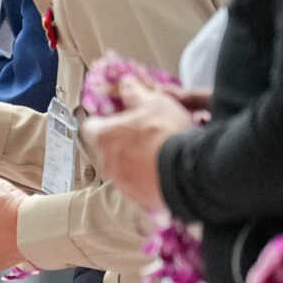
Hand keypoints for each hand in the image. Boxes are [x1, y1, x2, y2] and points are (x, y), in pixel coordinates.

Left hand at [84, 90, 195, 210]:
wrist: (190, 172)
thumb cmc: (168, 134)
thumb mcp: (154, 103)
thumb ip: (135, 92)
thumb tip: (126, 83)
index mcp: (104, 137)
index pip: (92, 125)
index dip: (105, 119)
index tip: (119, 116)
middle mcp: (107, 162)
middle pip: (108, 147)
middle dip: (123, 139)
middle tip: (144, 132)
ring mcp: (122, 183)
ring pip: (124, 167)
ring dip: (136, 159)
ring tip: (159, 151)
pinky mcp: (139, 198)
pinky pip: (139, 185)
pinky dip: (149, 177)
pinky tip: (165, 169)